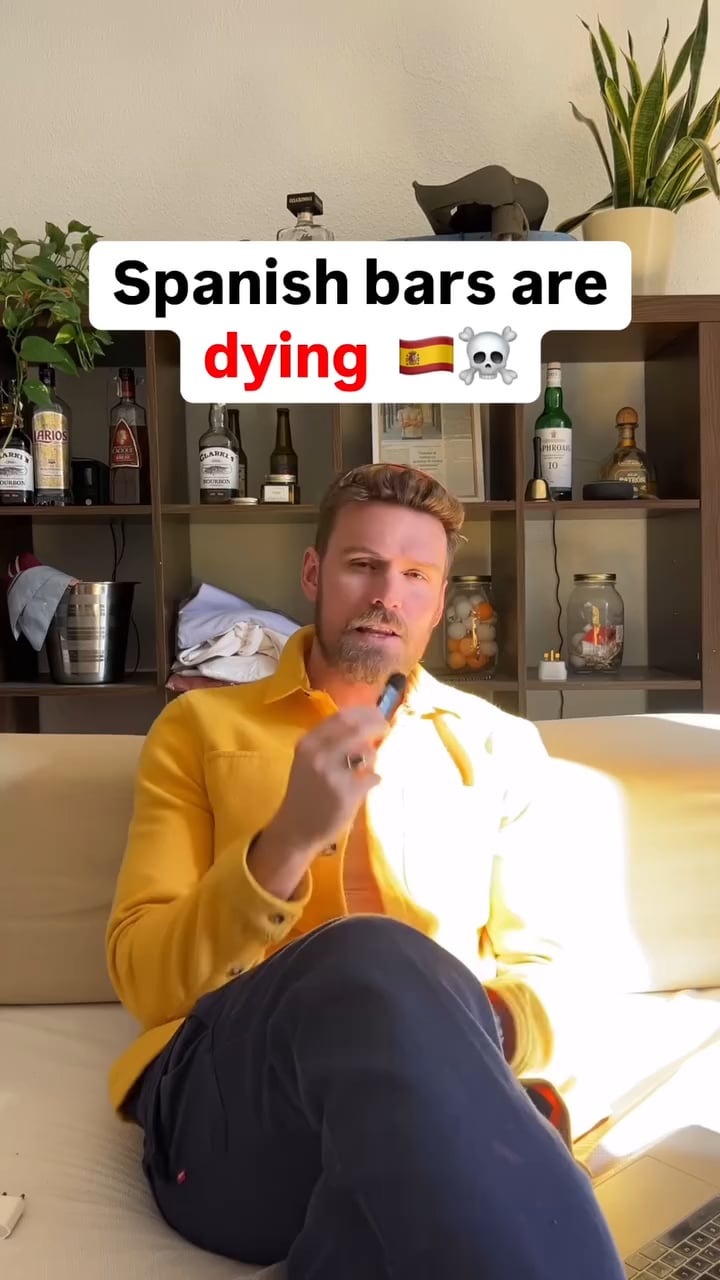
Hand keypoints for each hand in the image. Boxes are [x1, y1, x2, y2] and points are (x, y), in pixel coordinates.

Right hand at [247, 707, 390, 898]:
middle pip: (357, 729)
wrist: (296, 829)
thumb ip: (330, 742)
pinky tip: (368, 783)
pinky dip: (374, 779)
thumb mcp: (308, 760)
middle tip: (385, 726)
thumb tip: (364, 723)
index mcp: (308, 744)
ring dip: (373, 756)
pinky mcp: (346, 795)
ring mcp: (333, 775)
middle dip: (376, 724)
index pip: (341, 717)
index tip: (376, 712)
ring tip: (367, 765)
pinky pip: (372, 778)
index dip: (363, 712)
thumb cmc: (305, 791)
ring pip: (367, 753)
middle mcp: (318, 755)